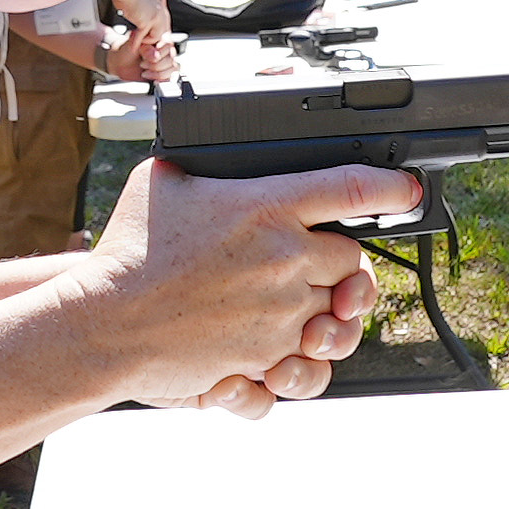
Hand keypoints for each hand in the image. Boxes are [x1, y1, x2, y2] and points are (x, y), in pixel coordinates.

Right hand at [73, 159, 420, 411]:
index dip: (391, 185)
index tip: (406, 188)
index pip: (352, 187)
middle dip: (336, 259)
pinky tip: (284, 344)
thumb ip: (202, 165)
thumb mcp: (161, 182)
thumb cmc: (126, 254)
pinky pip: (312, 360)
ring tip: (297, 305)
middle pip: (351, 257)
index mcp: (265, 208)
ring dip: (325, 308)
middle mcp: (285, 261)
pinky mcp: (267, 357)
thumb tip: (211, 149)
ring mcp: (282, 314)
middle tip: (308, 259)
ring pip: (338, 310)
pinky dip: (303, 354)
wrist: (102, 326)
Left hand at [99, 27, 176, 82]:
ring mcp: (166, 61)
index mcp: (160, 39)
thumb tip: (156, 55)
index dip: (157, 55)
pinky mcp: (165, 72)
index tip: (144, 57)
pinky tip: (154, 80)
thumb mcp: (133, 46)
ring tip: (146, 72)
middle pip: (171, 60)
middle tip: (142, 64)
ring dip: (158, 73)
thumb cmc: (126, 51)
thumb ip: (145, 49)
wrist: (120, 63)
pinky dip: (163, 80)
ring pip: (173, 69)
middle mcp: (165, 50)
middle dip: (155, 66)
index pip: (168, 48)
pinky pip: (172, 77)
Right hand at [118, 0, 172, 48]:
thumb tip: (137, 12)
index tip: (149, 34)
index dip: (156, 28)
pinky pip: (148, 37)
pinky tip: (133, 45)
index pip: (163, 18)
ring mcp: (157, 15)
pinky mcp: (149, 21)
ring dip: (147, 40)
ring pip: (158, 35)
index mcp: (159, 0)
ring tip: (137, 42)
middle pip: (164, 28)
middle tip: (144, 43)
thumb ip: (142, 6)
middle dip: (154, 36)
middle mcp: (160, 7)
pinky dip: (140, 42)